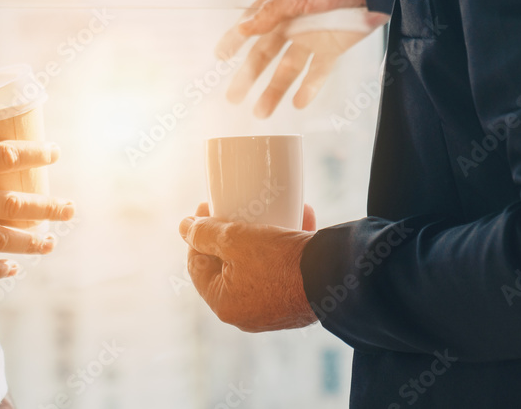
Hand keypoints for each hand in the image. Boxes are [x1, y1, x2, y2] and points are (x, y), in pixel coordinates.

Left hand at [179, 203, 318, 331]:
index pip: (197, 266)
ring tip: (270, 207)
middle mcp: (247, 314)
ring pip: (257, 264)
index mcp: (224, 304)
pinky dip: (285, 245)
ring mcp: (274, 309)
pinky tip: (297, 217)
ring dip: (261, 235)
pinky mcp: (299, 299)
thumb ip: (204, 233)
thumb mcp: (234, 240)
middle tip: (234, 207)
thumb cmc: (280, 260)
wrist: (337, 276)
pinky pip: (283, 268)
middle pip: (227, 265)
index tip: (205, 209)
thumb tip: (184, 228)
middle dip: (231, 232)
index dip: (197, 234)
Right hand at [217, 0, 389, 115]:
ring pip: (287, 69)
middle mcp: (293, 22)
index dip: (234, 41)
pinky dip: (309, 88)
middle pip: (264, 54)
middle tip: (234, 97)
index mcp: (281, 4)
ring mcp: (312, 37)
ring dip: (274, 90)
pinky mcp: (332, 48)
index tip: (220, 57)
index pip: (251, 25)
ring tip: (262, 112)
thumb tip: (243, 28)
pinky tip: (298, 103)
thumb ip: (271, 12)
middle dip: (248, 76)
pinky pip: (317, 72)